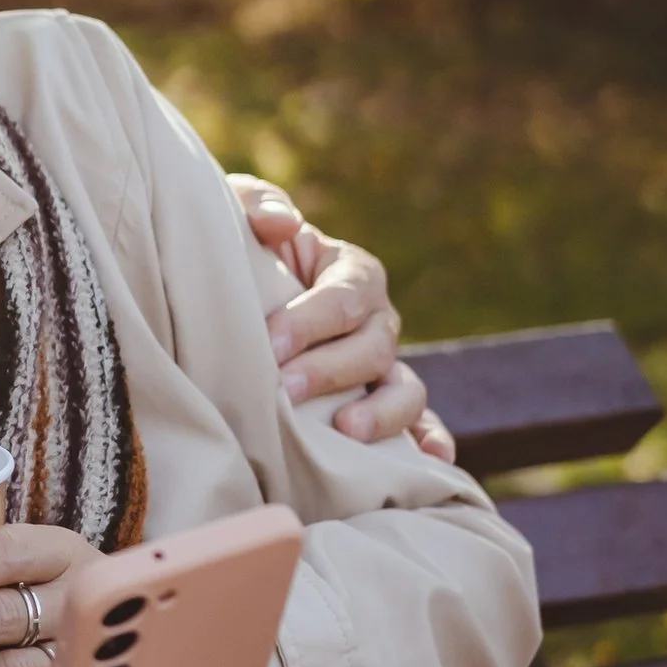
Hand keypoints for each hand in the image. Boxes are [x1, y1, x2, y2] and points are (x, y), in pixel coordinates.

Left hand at [231, 176, 454, 458]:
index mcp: (350, 272)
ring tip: (346, 430)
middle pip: (372, 347)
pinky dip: (430, 442)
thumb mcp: (240, 212)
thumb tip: (282, 224)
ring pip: (405, 388)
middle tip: (284, 390)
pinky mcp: (383, 409)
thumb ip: (258, 204)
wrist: (236, 296)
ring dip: (382, 411)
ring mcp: (385, 368)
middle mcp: (377, 321)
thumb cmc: (242, 251)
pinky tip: (430, 461)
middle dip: (330, 370)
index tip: (269, 344)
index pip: (343, 296)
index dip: (309, 321)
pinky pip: (419, 425)